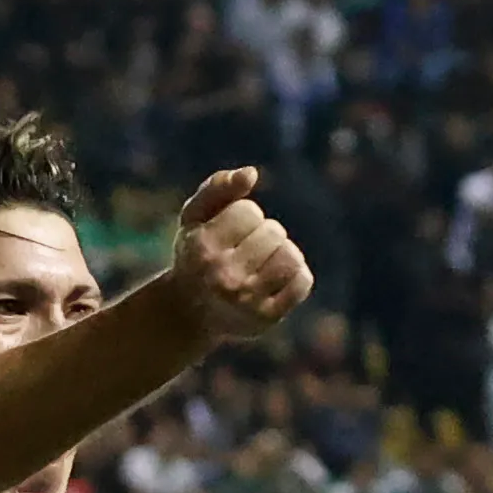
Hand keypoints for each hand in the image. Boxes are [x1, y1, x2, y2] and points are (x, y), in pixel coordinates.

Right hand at [164, 168, 313, 347]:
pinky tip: (277, 280)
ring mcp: (246, 302)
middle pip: (273, 232)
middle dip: (262, 235)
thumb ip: (217, 187)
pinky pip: (302, 282)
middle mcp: (223, 277)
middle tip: (245, 252)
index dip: (242, 218)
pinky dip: (296, 276)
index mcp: (203, 248)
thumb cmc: (196, 253)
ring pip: (291, 256)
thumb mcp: (194, 216)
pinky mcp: (266, 319)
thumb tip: (251, 173)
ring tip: (263, 263)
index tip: (228, 233)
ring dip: (281, 253)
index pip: (249, 212)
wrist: (189, 313)